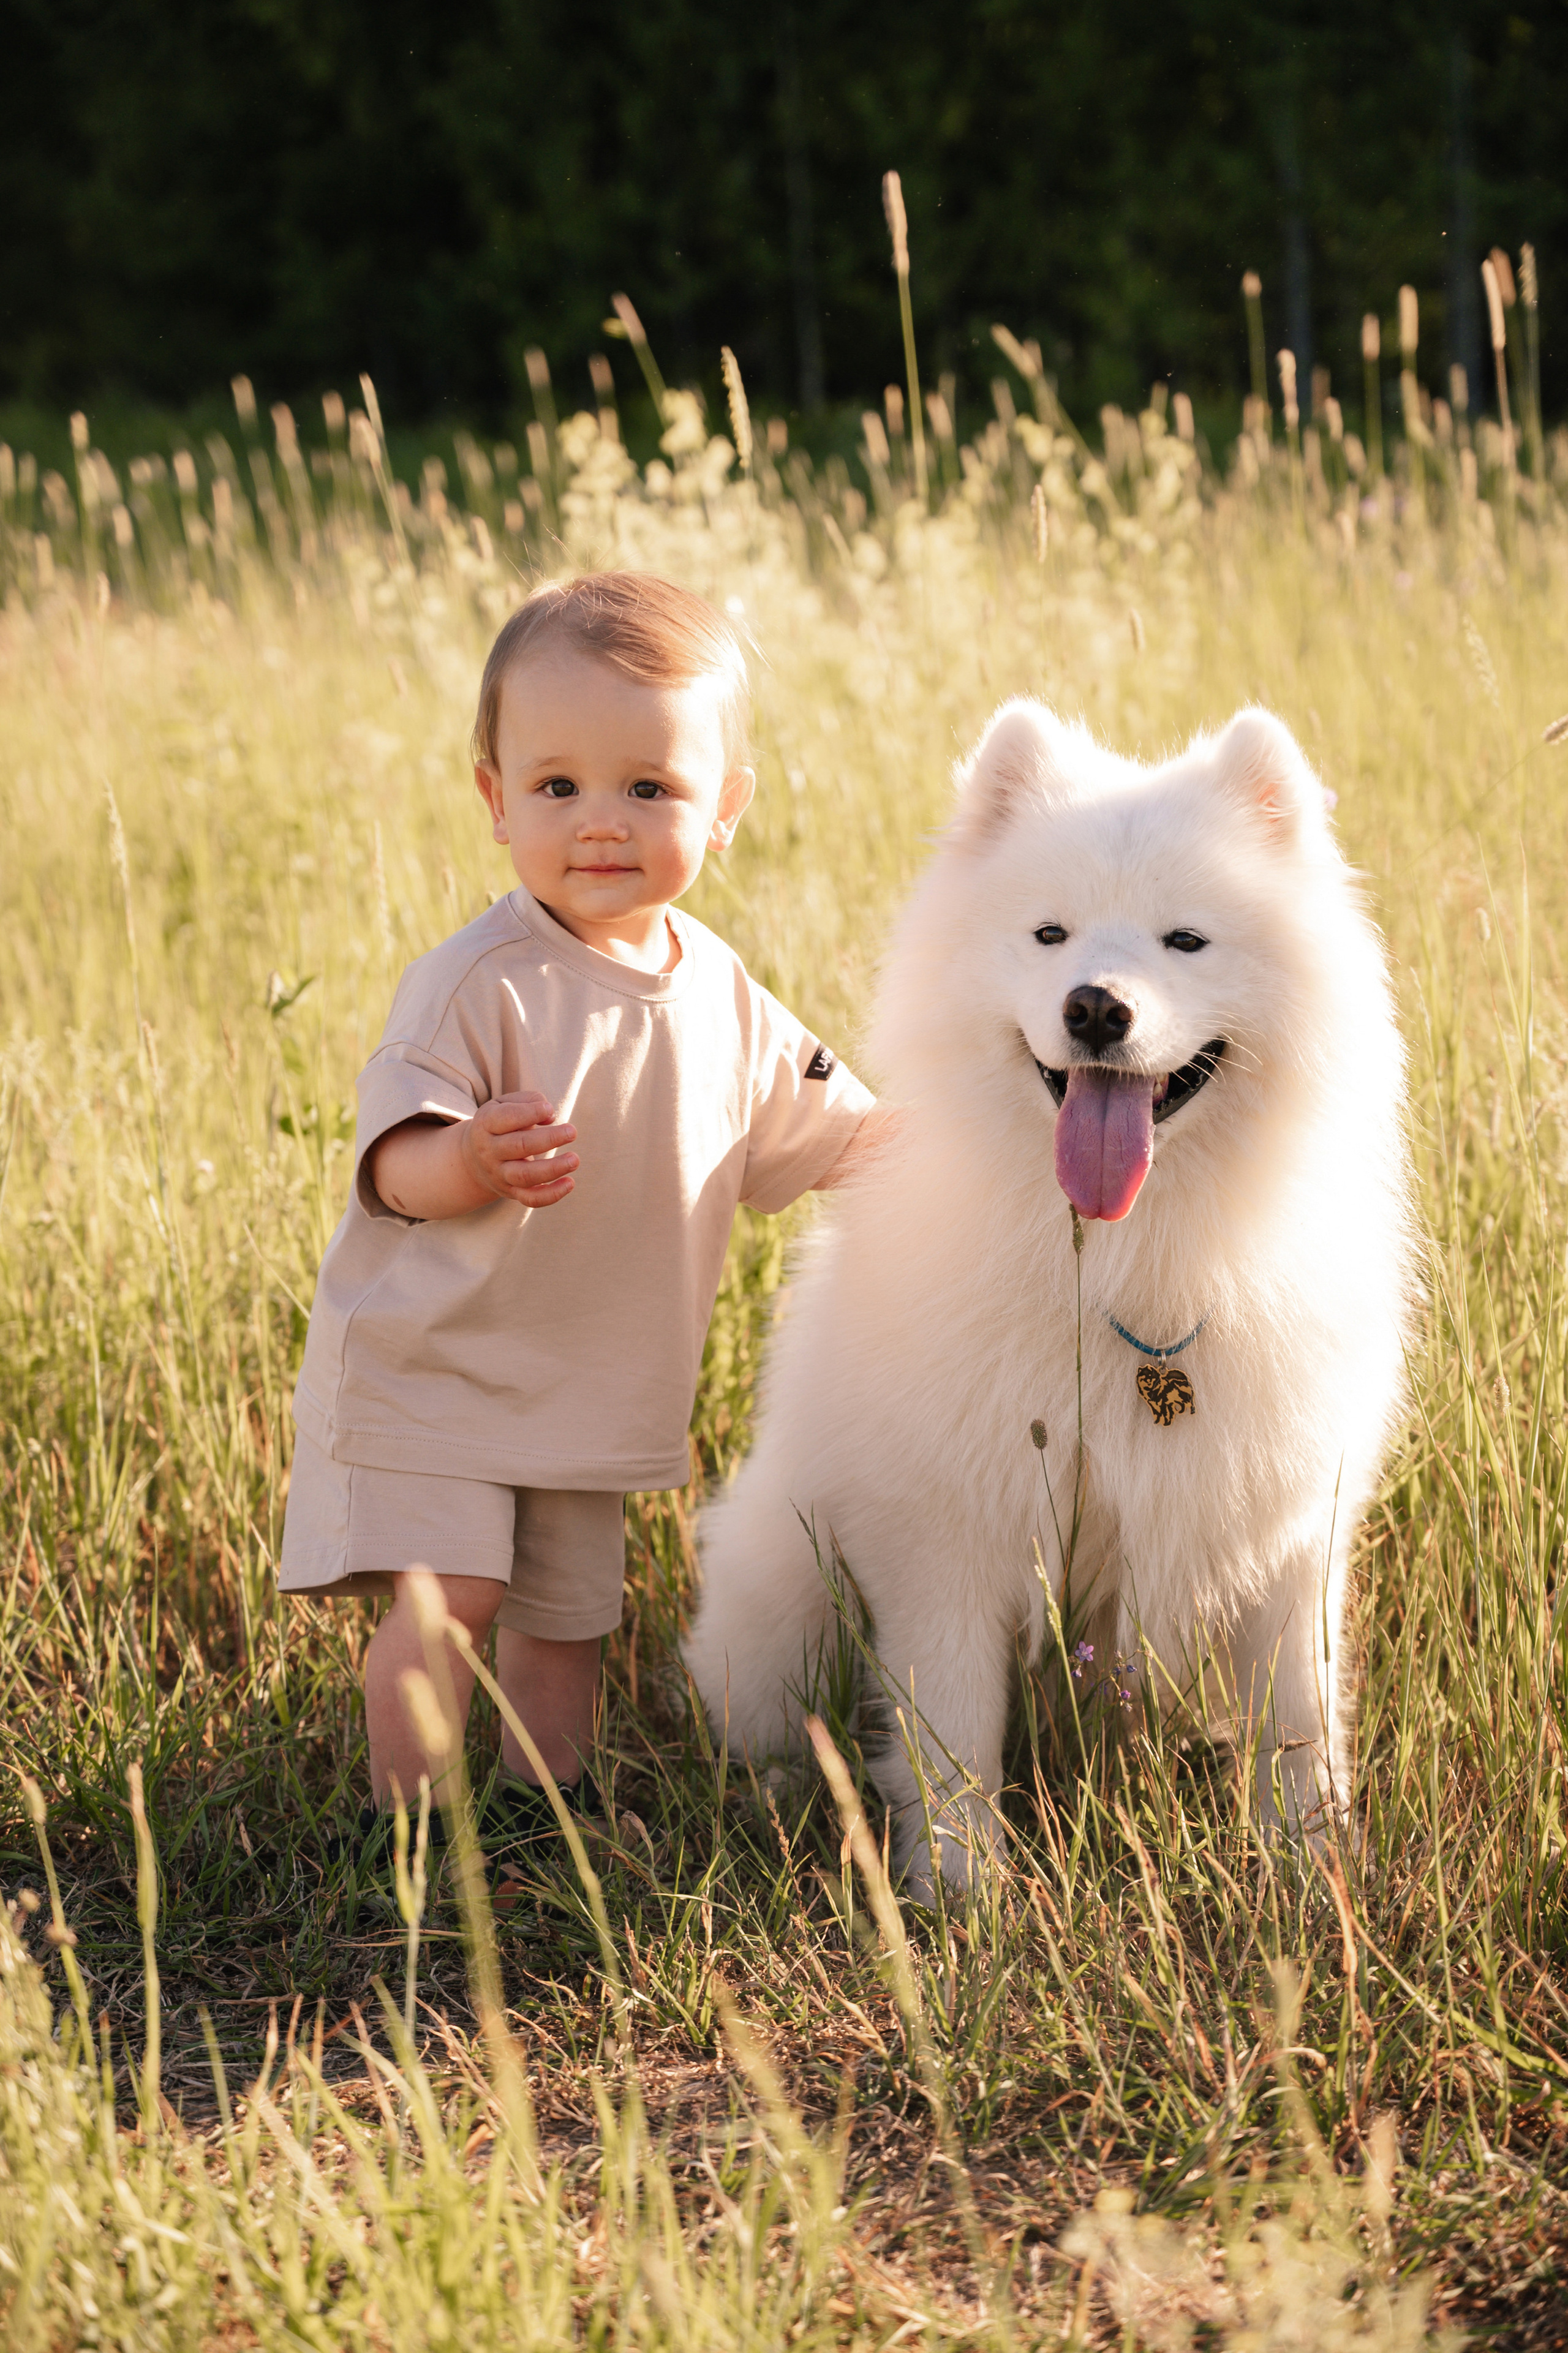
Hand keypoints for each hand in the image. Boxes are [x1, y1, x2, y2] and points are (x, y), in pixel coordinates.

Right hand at [458, 1093, 577, 1205]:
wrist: (473, 1160)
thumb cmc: (498, 1124)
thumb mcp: (504, 1104)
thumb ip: (528, 1101)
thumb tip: (550, 1116)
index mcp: (486, 1124)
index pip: (507, 1118)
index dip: (531, 1113)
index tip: (550, 1110)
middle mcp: (490, 1151)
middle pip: (519, 1146)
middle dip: (549, 1139)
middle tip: (572, 1132)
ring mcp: (499, 1174)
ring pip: (525, 1175)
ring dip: (553, 1169)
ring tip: (574, 1160)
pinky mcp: (511, 1192)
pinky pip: (530, 1199)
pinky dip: (551, 1195)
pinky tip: (570, 1183)